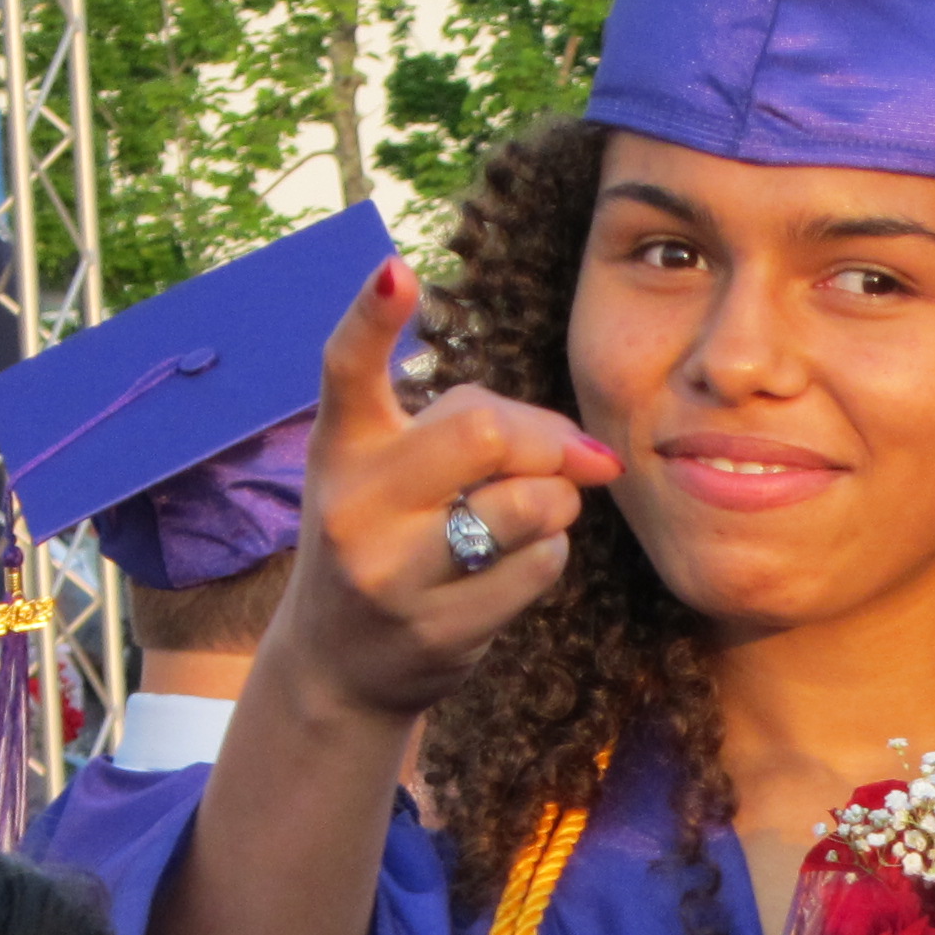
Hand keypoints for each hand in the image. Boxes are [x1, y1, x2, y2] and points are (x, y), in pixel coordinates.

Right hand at [278, 257, 622, 722]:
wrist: (339, 663)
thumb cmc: (386, 538)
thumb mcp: (393, 473)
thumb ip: (472, 433)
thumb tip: (595, 456)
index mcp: (340, 446)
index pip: (346, 368)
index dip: (371, 316)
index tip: (396, 271)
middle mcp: (353, 504)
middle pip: (483, 430)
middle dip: (546, 437)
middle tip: (566, 456)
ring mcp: (391, 573)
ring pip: (529, 503)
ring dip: (558, 500)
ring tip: (533, 513)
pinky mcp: (437, 627)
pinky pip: (541, 564)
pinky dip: (549, 554)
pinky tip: (513, 565)